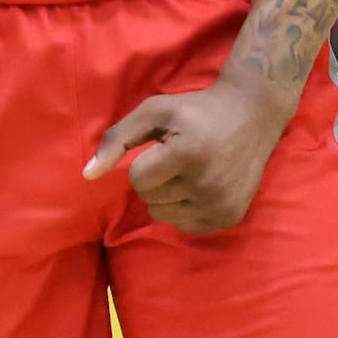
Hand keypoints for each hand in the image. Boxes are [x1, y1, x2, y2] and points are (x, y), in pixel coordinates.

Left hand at [83, 76, 292, 232]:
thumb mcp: (152, 111)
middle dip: (154, 178)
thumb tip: (87, 174)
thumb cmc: (194, 111)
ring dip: (167, 195)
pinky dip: (184, 208)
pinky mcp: (230, 218)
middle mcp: (206, 185)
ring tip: (188, 170)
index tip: (160, 146)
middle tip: (177, 156)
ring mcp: (221, 205)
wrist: (249, 116)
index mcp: (186, 154)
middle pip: (149, 199)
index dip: (141, 162)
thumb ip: (116, 139)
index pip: (137, 179)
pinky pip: (185, 226)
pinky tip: (199, 185)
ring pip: (164, 216)